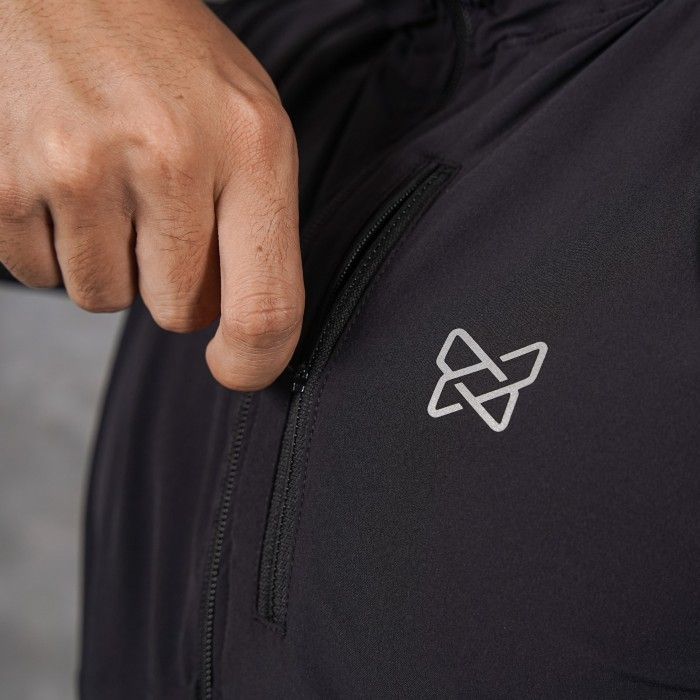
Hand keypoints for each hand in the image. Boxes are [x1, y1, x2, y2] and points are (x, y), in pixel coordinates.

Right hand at [0, 0, 303, 389]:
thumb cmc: (170, 62)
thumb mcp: (249, 124)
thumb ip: (258, 226)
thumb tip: (234, 327)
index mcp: (250, 147)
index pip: (264, 306)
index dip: (255, 360)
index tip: (236, 368)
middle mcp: (167, 157)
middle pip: (174, 311)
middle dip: (168, 280)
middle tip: (158, 212)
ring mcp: (78, 167)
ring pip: (103, 297)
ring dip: (109, 261)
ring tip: (109, 184)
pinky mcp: (6, 180)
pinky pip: (40, 274)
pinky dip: (55, 245)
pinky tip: (64, 181)